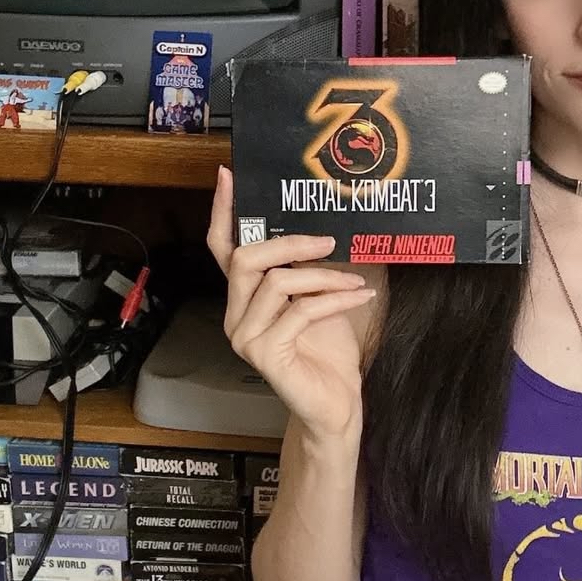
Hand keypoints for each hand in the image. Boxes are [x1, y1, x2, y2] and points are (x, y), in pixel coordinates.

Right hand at [207, 166, 376, 439]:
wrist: (336, 404)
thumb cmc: (328, 351)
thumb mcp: (321, 296)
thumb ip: (311, 266)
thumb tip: (330, 224)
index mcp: (244, 298)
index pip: (222, 248)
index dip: (223, 212)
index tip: (229, 176)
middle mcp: (236, 316)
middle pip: (245, 259)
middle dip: (291, 243)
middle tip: (329, 241)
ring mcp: (246, 337)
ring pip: (276, 283)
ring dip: (323, 276)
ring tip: (356, 279)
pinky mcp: (266, 355)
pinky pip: (300, 311)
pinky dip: (335, 300)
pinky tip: (359, 297)